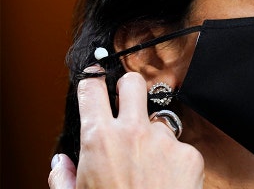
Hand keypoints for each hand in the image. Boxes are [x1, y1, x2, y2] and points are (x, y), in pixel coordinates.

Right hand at [49, 66, 203, 188]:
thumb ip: (63, 176)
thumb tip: (61, 162)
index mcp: (99, 138)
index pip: (91, 90)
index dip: (91, 81)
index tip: (94, 77)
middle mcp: (132, 131)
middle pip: (132, 83)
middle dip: (128, 88)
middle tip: (127, 101)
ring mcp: (164, 140)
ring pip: (159, 121)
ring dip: (153, 137)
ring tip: (149, 167)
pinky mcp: (189, 153)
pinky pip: (180, 148)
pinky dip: (175, 161)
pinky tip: (167, 180)